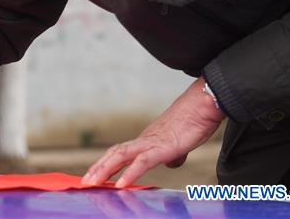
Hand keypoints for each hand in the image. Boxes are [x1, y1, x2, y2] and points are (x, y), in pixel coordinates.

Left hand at [81, 78, 224, 187]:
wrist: (204, 105)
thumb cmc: (195, 121)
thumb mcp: (181, 143)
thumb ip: (172, 154)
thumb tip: (170, 163)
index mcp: (147, 140)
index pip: (120, 152)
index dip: (106, 163)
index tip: (95, 175)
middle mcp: (145, 139)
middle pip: (115, 153)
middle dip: (98, 168)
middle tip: (84, 182)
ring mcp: (152, 142)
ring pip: (121, 156)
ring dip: (105, 170)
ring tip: (93, 183)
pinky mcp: (163, 147)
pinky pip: (142, 162)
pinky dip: (130, 173)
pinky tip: (121, 185)